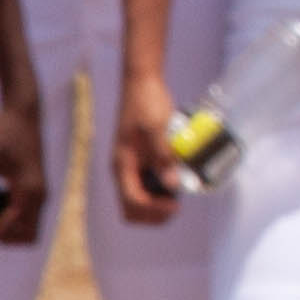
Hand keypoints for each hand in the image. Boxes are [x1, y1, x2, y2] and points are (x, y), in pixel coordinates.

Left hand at [0, 92, 49, 252]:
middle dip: (1, 234)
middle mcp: (39, 196)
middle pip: (26, 237)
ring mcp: (39, 193)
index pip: (9, 227)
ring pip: (27, 228)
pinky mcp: (35, 188)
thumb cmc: (5, 132)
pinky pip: (24, 214)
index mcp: (29, 191)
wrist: (24, 112)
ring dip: (5, 226)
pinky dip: (7, 215)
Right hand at [110, 72, 193, 223]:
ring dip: (156, 205)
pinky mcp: (139, 161)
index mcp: (122, 164)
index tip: (175, 205)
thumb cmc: (147, 103)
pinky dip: (158, 192)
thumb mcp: (158, 128)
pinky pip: (146, 187)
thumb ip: (164, 156)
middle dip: (153, 214)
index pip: (133, 201)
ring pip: (137, 201)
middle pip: (131, 209)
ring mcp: (130, 167)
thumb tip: (173, 185)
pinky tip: (175, 183)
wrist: (142, 84)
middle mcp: (123, 170)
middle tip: (175, 207)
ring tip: (177, 198)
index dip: (154, 209)